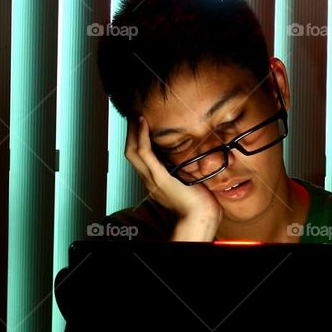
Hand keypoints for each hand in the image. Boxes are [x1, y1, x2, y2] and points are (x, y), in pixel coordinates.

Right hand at [125, 115, 223, 231]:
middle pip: (130, 152)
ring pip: (132, 151)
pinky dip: (141, 136)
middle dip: (130, 133)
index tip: (140, 123)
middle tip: (134, 114)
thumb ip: (183, 169)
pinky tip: (143, 123)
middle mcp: (148, 179)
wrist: (201, 217)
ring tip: (136, 115)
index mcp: (154, 180)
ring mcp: (152, 179)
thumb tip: (189, 155)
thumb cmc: (200, 202)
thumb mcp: (188, 180)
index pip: (138, 157)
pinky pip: (144, 153)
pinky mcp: (159, 178)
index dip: (135, 140)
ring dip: (133, 131)